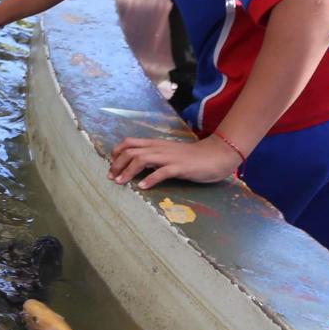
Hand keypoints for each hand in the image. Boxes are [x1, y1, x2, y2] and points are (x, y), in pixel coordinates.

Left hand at [108, 134, 241, 188]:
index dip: (117, 152)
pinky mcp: (180, 167)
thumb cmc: (193, 157)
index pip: (130, 142)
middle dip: (117, 164)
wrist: (217, 155)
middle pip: (131, 151)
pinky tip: (142, 187)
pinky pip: (162, 172)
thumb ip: (155, 158)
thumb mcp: (169, 154)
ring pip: (142, 159)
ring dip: (128, 171)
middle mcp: (159, 148)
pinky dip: (150, 179)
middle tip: (111, 177)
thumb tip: (138, 166)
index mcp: (156, 144)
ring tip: (120, 182)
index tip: (111, 164)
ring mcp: (169, 157)